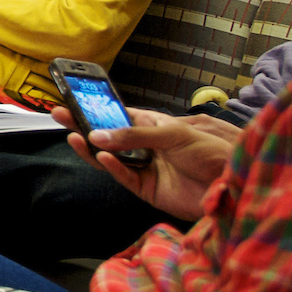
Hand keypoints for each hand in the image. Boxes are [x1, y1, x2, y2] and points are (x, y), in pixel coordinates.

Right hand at [52, 105, 239, 221]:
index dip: (96, 109)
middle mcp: (145, 146)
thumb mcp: (174, 134)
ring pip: (110, 157)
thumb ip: (135, 135)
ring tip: (73, 136)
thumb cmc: (210, 151)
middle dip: (83, 126)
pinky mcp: (147, 190)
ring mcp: (145, 168)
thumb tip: (98, 135)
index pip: (118, 114)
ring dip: (90, 147)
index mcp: (152, 125)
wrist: (232, 184)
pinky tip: (101, 156)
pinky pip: (124, 177)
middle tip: (59, 115)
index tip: (73, 101)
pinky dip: (112, 167)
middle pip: (108, 136)